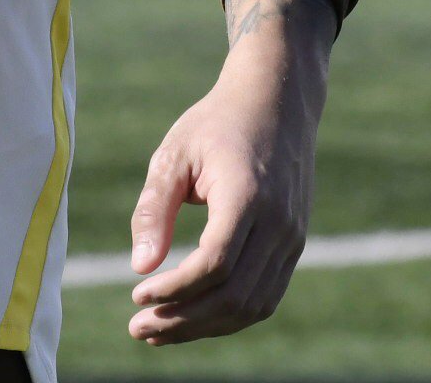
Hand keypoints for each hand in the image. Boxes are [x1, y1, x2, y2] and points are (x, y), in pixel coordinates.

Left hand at [128, 0, 336, 342]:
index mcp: (248, 197)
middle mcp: (279, 224)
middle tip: (138, 329)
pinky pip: (265, 294)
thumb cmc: (216, 123)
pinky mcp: (294, 244)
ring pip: (254, 304)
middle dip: (185, 320)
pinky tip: (192, 316)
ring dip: (205, 326)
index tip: (136, 294)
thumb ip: (154, 209)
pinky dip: (229, 314)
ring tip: (158, 329)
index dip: (175, 289)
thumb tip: (139, 266)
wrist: (277, 101)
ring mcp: (293, 238)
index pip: (215, 265)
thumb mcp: (174, 154)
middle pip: (235, 296)